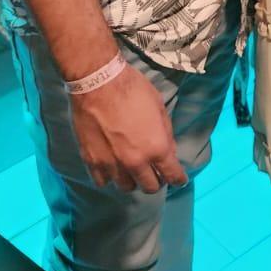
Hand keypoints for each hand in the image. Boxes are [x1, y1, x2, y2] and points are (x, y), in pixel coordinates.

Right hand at [68, 63, 187, 192]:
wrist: (98, 82)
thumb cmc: (132, 89)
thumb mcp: (159, 107)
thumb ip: (165, 133)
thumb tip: (169, 151)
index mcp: (156, 148)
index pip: (173, 176)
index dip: (178, 179)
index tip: (178, 179)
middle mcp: (135, 162)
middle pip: (150, 187)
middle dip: (156, 180)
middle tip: (154, 171)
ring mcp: (112, 164)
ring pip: (126, 187)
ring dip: (132, 180)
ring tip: (131, 169)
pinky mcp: (92, 161)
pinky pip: (103, 181)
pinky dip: (109, 176)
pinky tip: (111, 166)